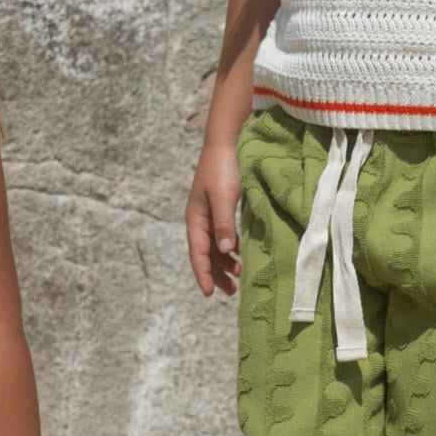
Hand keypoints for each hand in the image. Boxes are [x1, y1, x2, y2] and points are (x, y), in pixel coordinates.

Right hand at [186, 142, 241, 295]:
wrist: (226, 142)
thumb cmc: (223, 168)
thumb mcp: (224, 197)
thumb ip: (224, 224)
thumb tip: (225, 251)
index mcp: (196, 218)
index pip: (198, 253)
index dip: (204, 274)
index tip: (210, 293)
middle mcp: (200, 219)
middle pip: (205, 253)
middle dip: (215, 274)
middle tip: (230, 292)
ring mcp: (209, 214)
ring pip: (214, 246)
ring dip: (224, 262)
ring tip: (238, 276)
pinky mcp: (220, 208)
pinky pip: (222, 235)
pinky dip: (230, 248)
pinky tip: (239, 254)